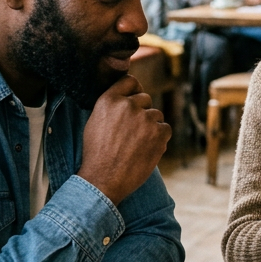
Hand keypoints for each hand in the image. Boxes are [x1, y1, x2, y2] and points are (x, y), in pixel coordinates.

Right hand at [77, 75, 170, 204]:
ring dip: (151, 127)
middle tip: (133, 132)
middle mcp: (127, 105)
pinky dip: (160, 139)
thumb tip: (129, 97)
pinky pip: (166, 129)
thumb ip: (111, 106)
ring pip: (156, 115)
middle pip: (146, 98)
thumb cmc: (97, 154)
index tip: (135, 99)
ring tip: (137, 145)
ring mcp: (144, 118)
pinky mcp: (158, 133)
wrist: (103, 180)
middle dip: (142, 112)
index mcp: (109, 100)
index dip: (135, 90)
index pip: (130, 81)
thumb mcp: (95, 122)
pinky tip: (146, 150)